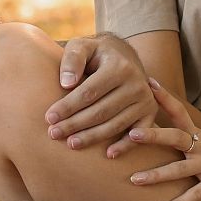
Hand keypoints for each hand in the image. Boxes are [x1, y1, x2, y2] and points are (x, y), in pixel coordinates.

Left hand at [44, 33, 156, 151]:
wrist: (125, 56)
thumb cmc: (96, 54)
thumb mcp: (82, 46)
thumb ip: (72, 60)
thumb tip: (66, 84)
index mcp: (119, 67)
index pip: (89, 92)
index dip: (68, 107)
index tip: (49, 117)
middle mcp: (137, 84)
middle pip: (101, 111)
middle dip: (75, 124)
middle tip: (54, 134)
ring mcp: (145, 100)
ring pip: (115, 124)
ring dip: (92, 137)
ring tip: (71, 143)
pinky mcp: (150, 113)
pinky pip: (138, 133)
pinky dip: (125, 146)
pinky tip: (108, 154)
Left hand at [126, 81, 200, 200]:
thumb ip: (192, 138)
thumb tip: (170, 137)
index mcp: (199, 134)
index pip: (178, 111)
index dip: (163, 97)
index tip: (147, 81)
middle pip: (174, 137)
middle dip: (151, 136)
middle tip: (131, 134)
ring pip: (179, 170)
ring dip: (156, 175)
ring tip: (134, 180)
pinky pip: (196, 195)